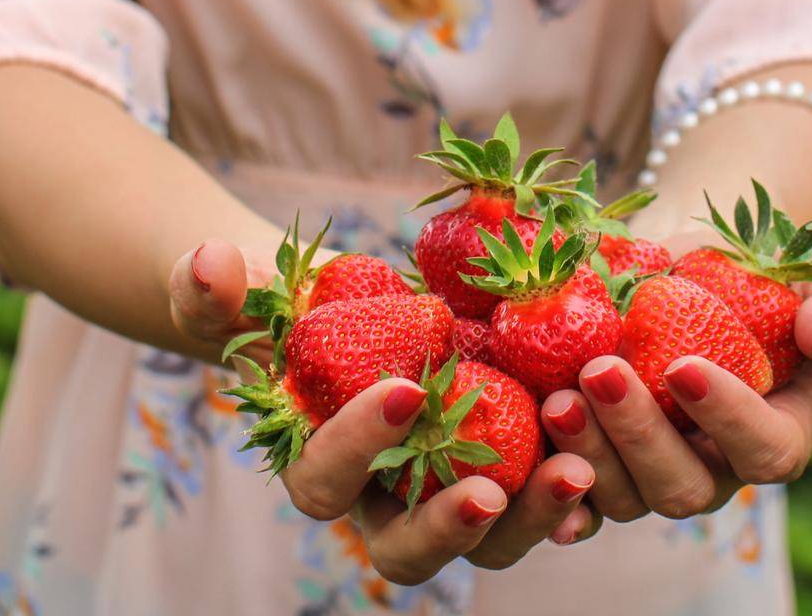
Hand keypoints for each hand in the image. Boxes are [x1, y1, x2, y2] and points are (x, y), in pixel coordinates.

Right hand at [170, 239, 599, 579]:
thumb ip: (209, 284)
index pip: (325, 483)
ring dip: (531, 515)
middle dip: (450, 526)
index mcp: (313, 464)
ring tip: (576, 470)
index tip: (406, 388)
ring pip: (487, 537)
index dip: (359, 449)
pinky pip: (536, 498)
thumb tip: (210, 263)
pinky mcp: (500, 466)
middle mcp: (380, 498)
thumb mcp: (235, 289)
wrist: (343, 307)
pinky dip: (569, 492)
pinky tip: (602, 462)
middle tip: (491, 487)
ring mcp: (444, 489)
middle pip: (410, 547)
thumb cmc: (280, 305)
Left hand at [540, 268, 811, 519]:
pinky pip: (573, 495)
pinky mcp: (598, 457)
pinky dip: (550, 490)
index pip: (763, 451)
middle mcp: (712, 468)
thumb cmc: (769, 274)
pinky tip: (531, 465)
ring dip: (586, 451)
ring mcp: (648, 469)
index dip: (727, 418)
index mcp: (776, 435)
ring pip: (618, 494)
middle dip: (639, 436)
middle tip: (601, 372)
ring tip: (557, 395)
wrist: (695, 261)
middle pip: (679, 486)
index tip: (684, 365)